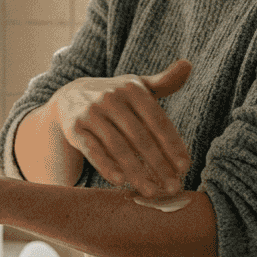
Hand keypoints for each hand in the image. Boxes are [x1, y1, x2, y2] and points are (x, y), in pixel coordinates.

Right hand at [50, 58, 192, 197]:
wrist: (68, 97)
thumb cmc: (114, 97)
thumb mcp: (136, 86)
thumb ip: (164, 81)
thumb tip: (188, 65)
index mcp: (132, 89)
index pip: (158, 121)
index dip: (172, 145)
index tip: (184, 167)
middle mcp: (111, 97)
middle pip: (140, 137)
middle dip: (159, 165)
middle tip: (173, 188)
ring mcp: (91, 112)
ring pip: (118, 146)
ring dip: (137, 172)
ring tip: (151, 191)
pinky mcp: (74, 128)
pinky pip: (93, 150)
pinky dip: (106, 165)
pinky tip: (120, 181)